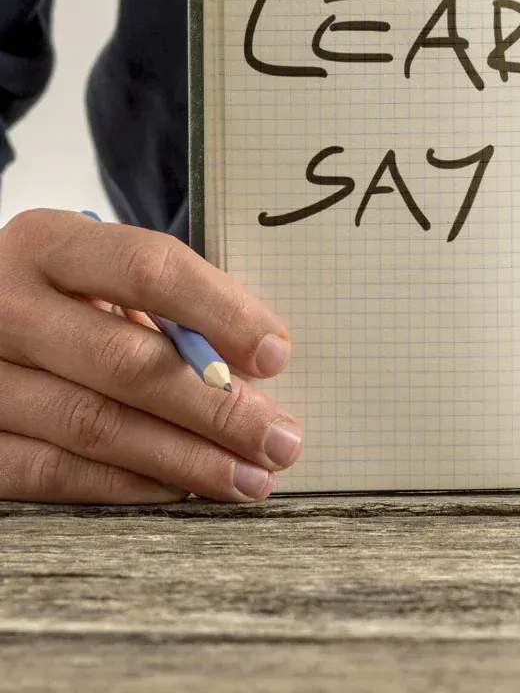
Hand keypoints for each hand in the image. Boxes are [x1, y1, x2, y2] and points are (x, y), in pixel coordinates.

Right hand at [0, 209, 302, 503]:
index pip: (148, 269)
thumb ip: (169, 303)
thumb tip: (260, 363)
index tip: (276, 354)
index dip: (220, 313)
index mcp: (48, 242)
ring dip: (185, 459)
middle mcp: (1, 304)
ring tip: (249, 476)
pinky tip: (180, 489)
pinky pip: (50, 472)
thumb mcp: (102, 273)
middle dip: (217, 408)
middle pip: (125, 361)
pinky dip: (124, 485)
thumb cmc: (64, 296)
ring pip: (93, 425)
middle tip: (280, 439)